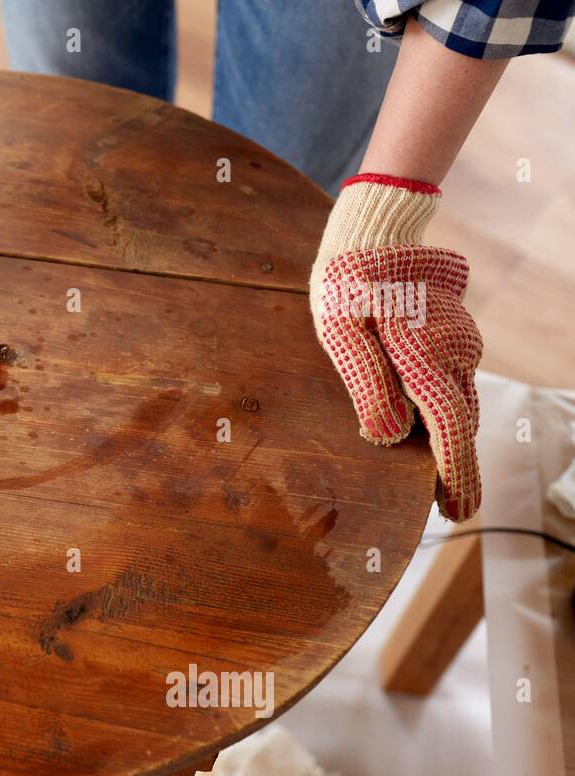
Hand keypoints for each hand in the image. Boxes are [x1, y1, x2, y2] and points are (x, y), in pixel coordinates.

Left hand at [310, 174, 482, 521]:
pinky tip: (437, 442)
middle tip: (459, 514)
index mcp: (426, 356)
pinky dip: (450, 418)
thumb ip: (367, 382)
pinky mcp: (453, 340)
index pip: (447, 427)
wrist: (374, 234)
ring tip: (451, 490)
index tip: (457, 508)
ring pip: (460, 406)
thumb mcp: (341, 332)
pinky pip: (455, 387)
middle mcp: (454, 353)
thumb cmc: (348, 283)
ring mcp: (459, 345)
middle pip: (461, 425)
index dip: (453, 472)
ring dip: (456, 447)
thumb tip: (389, 436)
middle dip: (461, 471)